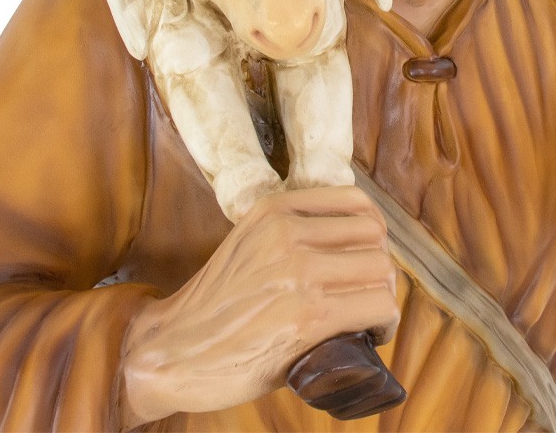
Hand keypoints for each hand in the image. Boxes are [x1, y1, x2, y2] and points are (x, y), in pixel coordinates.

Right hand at [119, 186, 398, 428]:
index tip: (369, 258)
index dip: (374, 233)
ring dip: (385, 298)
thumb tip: (350, 246)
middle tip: (369, 295)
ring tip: (371, 319)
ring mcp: (298, 273)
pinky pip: (376, 306)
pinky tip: (372, 336)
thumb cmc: (215, 306)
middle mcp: (288, 233)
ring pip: (381, 270)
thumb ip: (290, 233)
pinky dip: (384, 323)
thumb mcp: (248, 243)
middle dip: (381, 268)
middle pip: (375, 236)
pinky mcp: (306, 317)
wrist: (170, 352)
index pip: (357, 202)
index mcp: (275, 210)